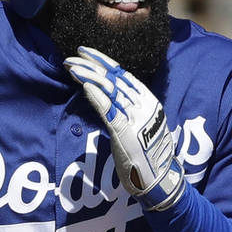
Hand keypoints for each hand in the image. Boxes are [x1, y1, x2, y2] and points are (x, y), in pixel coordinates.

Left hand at [64, 46, 184, 210]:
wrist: (159, 179)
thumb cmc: (149, 155)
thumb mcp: (143, 126)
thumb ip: (129, 110)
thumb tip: (110, 97)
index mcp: (148, 101)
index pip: (124, 75)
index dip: (104, 62)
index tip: (86, 53)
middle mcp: (144, 105)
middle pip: (115, 79)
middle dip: (92, 65)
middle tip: (73, 56)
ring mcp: (135, 118)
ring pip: (110, 90)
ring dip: (89, 76)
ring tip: (72, 66)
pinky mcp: (126, 132)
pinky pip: (109, 111)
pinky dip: (97, 97)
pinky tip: (85, 86)